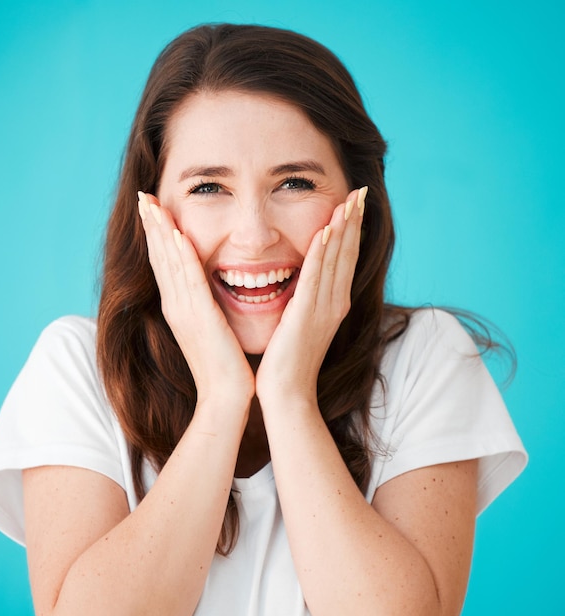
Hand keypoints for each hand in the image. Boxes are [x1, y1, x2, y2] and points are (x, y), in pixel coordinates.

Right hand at [138, 192, 254, 406]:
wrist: (225, 395)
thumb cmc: (223, 364)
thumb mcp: (210, 329)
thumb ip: (204, 307)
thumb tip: (207, 291)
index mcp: (179, 308)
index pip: (165, 264)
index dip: (157, 236)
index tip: (152, 210)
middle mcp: (176, 306)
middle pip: (160, 258)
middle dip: (152, 226)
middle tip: (144, 197)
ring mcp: (185, 311)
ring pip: (169, 263)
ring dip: (160, 232)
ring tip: (152, 205)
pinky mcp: (200, 317)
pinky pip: (189, 281)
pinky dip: (181, 257)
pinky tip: (176, 235)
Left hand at [255, 187, 366, 407]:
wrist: (287, 393)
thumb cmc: (290, 362)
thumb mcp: (303, 324)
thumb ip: (307, 302)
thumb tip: (305, 283)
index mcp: (333, 304)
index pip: (344, 259)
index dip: (351, 230)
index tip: (354, 204)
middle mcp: (334, 303)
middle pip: (347, 253)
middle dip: (354, 220)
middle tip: (361, 190)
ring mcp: (323, 308)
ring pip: (335, 259)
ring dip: (344, 227)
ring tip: (350, 199)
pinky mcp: (306, 313)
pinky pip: (315, 275)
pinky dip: (322, 251)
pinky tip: (327, 228)